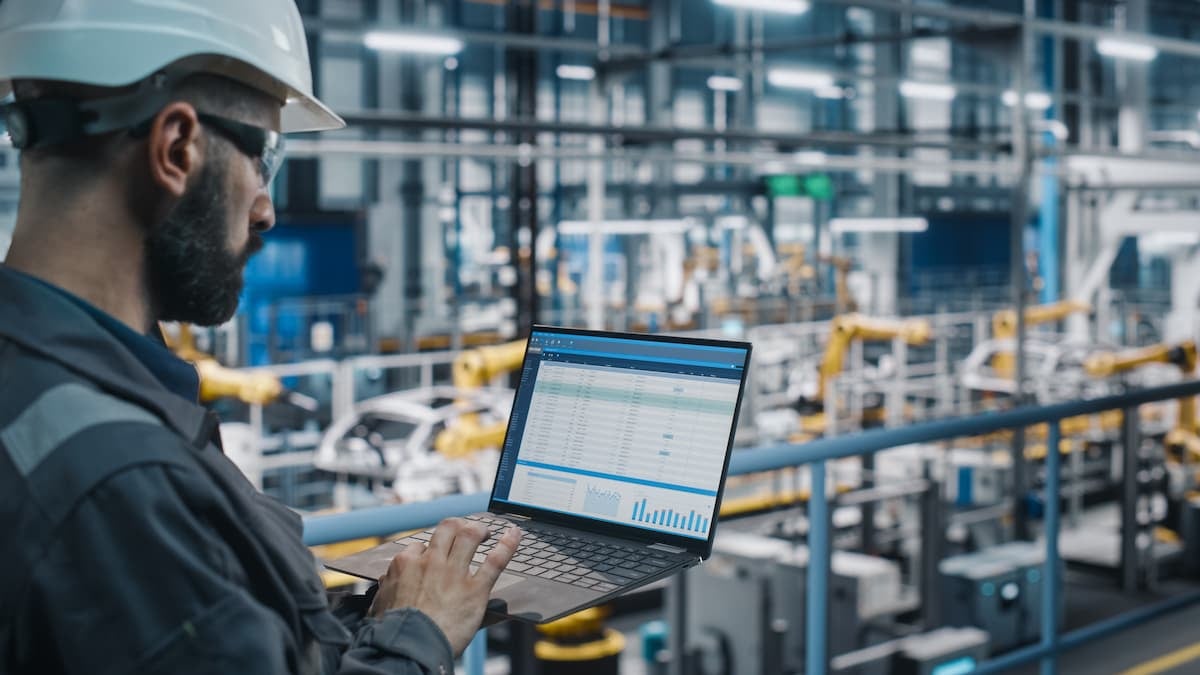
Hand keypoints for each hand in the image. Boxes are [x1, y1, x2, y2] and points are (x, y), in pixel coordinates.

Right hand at [369, 518, 521, 654]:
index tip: (435, 554)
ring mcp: (454, 573)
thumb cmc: (393, 632)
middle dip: (458, 525)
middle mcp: (431, 562)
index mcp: (406, 565)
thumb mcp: (381, 604)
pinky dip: (508, 544)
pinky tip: (515, 535)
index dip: (429, 549)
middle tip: (464, 530)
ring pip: (470, 536)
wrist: (408, 649)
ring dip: (480, 530)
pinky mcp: (475, 589)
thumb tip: (386, 581)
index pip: (420, 546)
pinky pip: (495, 561)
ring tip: (486, 532)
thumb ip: (387, 588)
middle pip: (447, 529)